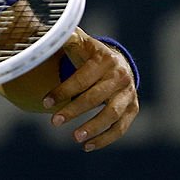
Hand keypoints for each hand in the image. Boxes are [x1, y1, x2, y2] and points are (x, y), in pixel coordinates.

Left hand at [42, 28, 138, 151]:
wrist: (117, 61)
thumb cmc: (89, 54)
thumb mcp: (79, 42)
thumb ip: (65, 37)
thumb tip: (49, 34)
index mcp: (104, 59)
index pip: (82, 78)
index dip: (63, 91)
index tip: (45, 103)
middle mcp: (120, 75)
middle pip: (96, 98)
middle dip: (74, 111)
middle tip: (54, 122)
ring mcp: (129, 93)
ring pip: (112, 114)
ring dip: (93, 128)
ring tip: (74, 138)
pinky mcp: (133, 108)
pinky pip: (121, 127)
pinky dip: (106, 139)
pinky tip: (88, 146)